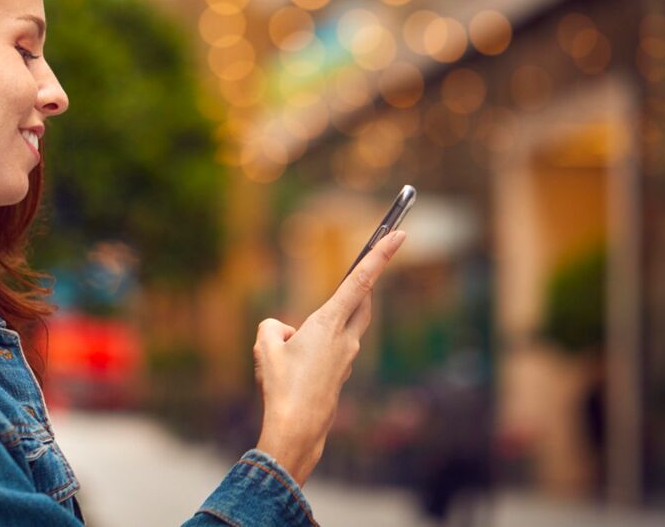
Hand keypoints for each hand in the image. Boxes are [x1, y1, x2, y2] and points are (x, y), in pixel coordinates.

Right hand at [252, 230, 406, 485]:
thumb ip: (272, 327)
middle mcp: (345, 338)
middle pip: (360, 303)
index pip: (360, 280)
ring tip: (283, 358)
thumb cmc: (281, 386)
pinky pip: (328, 352)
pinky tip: (288, 374)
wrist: (297, 429)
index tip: (400, 233)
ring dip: (318, 330)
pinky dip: (310, 352)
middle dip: (358, 289)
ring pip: (339, 329)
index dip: (381, 254)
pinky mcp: (341, 375)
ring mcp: (347, 359)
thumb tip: (286, 332)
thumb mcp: (264, 347)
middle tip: (354, 281)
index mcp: (329, 323)